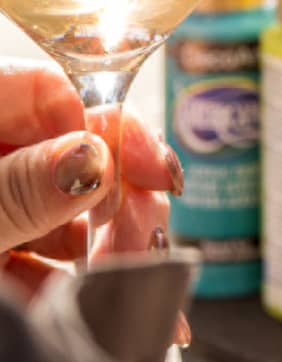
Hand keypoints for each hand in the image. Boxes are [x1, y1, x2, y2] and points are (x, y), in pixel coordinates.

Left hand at [0, 61, 186, 342]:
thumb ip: (17, 188)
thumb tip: (96, 154)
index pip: (55, 87)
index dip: (113, 122)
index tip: (155, 169)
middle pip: (76, 150)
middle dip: (125, 197)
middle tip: (150, 239)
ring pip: (69, 213)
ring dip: (118, 246)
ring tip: (145, 281)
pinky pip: (47, 261)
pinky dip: (88, 284)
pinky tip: (129, 302)